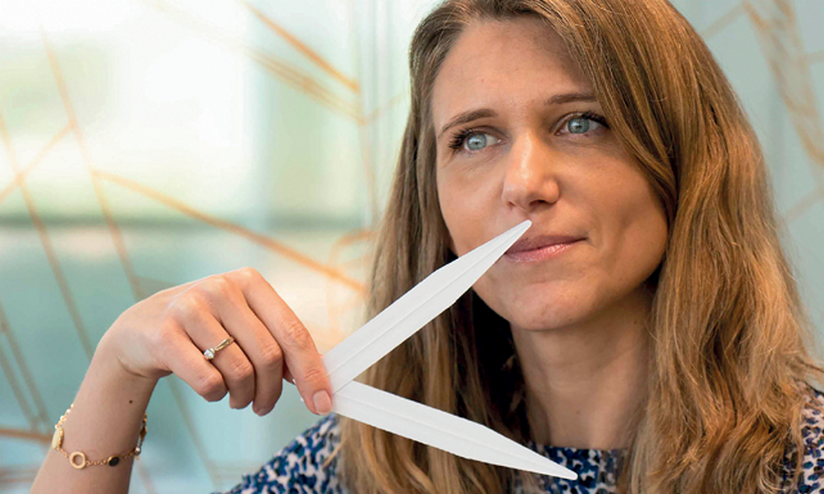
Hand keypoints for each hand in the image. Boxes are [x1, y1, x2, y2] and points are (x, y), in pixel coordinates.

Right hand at [96, 267, 331, 415]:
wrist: (140, 330)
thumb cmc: (205, 330)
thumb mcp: (243, 324)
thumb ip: (279, 344)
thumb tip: (319, 382)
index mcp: (250, 282)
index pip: (294, 332)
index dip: (312, 372)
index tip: (323, 403)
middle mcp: (222, 287)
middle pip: (269, 356)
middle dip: (272, 392)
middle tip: (263, 406)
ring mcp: (191, 307)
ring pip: (240, 372)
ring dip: (244, 397)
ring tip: (237, 398)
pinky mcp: (164, 333)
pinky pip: (208, 381)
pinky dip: (215, 396)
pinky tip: (211, 390)